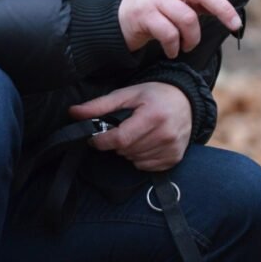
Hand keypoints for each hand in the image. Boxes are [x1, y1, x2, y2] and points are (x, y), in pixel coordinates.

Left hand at [69, 82, 192, 170]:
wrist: (187, 101)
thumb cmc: (155, 95)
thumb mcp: (128, 94)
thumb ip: (100, 105)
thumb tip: (73, 113)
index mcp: (153, 116)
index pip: (120, 139)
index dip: (102, 141)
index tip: (96, 138)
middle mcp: (165, 134)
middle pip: (126, 151)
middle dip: (117, 143)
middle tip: (123, 130)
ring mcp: (171, 148)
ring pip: (134, 160)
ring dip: (128, 151)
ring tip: (137, 135)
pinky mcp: (175, 158)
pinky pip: (146, 166)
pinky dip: (140, 158)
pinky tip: (146, 143)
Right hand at [118, 0, 240, 57]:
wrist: (118, 21)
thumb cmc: (156, 9)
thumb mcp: (178, 1)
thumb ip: (199, 2)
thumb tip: (225, 13)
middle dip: (223, 9)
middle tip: (234, 25)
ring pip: (188, 19)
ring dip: (192, 39)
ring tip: (187, 45)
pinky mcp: (144, 14)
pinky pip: (170, 34)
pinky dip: (175, 47)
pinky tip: (172, 50)